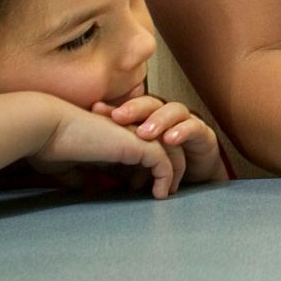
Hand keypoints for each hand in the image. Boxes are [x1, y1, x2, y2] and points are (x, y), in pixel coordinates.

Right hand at [26, 102, 184, 197]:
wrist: (46, 128)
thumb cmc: (50, 146)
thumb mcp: (66, 166)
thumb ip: (79, 175)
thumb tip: (85, 187)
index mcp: (112, 136)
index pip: (137, 154)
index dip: (139, 172)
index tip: (134, 189)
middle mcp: (127, 132)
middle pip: (160, 148)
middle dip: (162, 171)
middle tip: (160, 193)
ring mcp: (134, 135)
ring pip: (169, 152)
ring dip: (171, 174)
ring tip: (166, 195)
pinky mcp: (137, 143)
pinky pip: (163, 162)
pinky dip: (166, 178)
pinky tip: (160, 195)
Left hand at [91, 94, 226, 185]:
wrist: (197, 177)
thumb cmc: (161, 168)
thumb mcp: (133, 167)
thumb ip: (112, 164)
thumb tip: (78, 173)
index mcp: (147, 120)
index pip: (129, 108)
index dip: (113, 107)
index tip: (95, 109)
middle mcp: (165, 116)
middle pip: (150, 103)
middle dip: (134, 108)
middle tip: (118, 117)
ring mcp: (185, 122)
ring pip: (173, 110)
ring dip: (158, 120)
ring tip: (144, 133)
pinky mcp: (203, 134)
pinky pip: (194, 127)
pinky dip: (182, 131)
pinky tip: (170, 139)